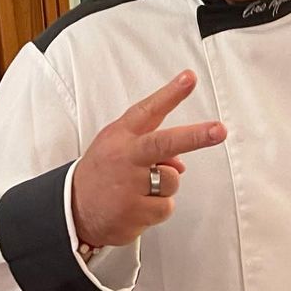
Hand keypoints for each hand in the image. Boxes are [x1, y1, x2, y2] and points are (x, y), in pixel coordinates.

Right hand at [71, 71, 225, 247]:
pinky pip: (165, 207)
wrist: (73, 210)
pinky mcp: (133, 211)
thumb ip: (152, 146)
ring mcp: (129, 185)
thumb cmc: (103, 173)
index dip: (171, 94)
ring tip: (139, 191)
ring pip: (172, 181)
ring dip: (164, 188)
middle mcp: (126, 157)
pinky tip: (137, 207)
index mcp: (122, 136)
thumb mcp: (119, 148)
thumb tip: (180, 162)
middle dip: (195, 136)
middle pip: (164, 143)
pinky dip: (157, 209)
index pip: (149, 110)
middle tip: (218, 130)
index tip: (189, 78)